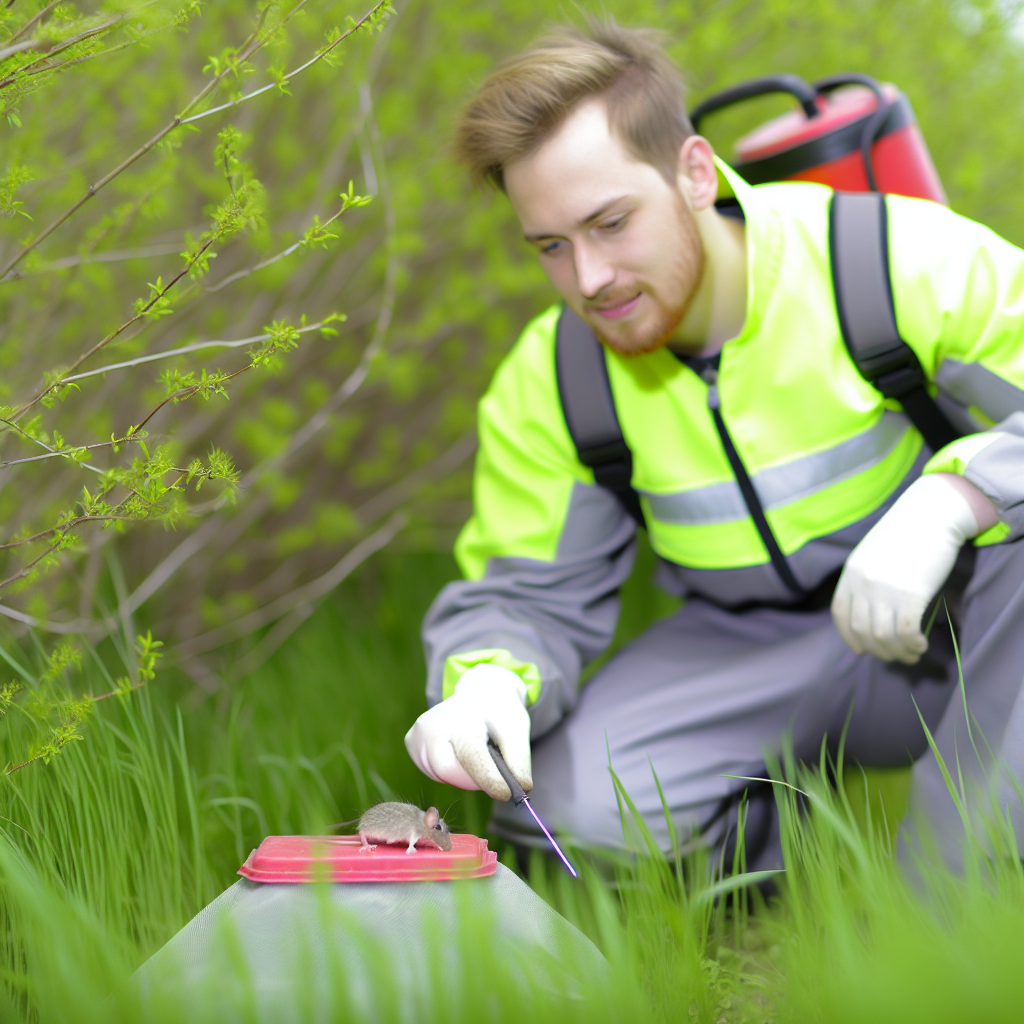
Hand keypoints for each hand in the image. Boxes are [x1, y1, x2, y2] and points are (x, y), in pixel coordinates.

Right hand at [404, 664, 531, 799]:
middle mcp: (432, 723)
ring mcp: (418, 732)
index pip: (472, 757)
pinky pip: (432, 770)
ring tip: (477, 755)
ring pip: (440, 774)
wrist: (479, 690)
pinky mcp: (411, 740)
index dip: (490, 780)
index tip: (507, 794)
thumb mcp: (517, 728)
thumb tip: (521, 788)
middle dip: (473, 780)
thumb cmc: (499, 712)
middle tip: (493, 776)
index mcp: (460, 717)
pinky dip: (450, 771)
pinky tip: (459, 752)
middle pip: (448, 771)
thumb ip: (519, 758)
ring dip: (463, 776)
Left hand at [831, 474, 983, 662]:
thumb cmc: (906, 532)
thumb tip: (872, 609)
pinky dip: (912, 645)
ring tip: (912, 654)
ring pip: (883, 636)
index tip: (861, 649)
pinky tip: (921, 646)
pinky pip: (906, 631)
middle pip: (862, 630)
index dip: (849, 636)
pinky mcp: (911, 594)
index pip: (840, 613)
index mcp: (851, 573)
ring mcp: (885, 590)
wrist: (932, 513)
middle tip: (895, 656)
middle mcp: (863, 584)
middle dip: (878, 650)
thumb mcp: (873, 553)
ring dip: (898, 652)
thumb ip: (867, 578)